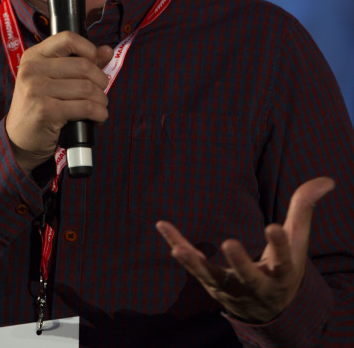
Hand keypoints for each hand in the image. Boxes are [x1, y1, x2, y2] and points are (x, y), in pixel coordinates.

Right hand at [5, 31, 112, 173]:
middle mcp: (32, 69)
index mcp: (34, 56)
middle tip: (100, 92)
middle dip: (101, 81)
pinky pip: (85, 107)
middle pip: (83, 65)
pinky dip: (99, 113)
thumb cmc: (40, 106)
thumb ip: (80, 62)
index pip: (68, 38)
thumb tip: (107, 51)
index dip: (89, 49)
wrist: (19, 140)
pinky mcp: (45, 111)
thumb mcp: (54, 80)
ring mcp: (37, 90)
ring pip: (87, 88)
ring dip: (101, 100)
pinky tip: (97, 118)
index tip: (95, 63)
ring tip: (99, 106)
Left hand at [156, 177, 334, 323]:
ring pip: (214, 278)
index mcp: (282, 273)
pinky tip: (163, 227)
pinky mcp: (211, 284)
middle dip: (239, 263)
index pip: (283, 259)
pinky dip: (178, 247)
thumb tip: (326, 180)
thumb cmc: (284, 266)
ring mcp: (232, 288)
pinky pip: (193, 266)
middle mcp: (256, 285)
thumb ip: (304, 208)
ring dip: (196, 264)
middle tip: (229, 243)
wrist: (269, 309)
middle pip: (248, 277)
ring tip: (179, 251)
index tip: (273, 226)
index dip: (279, 244)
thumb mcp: (298, 241)